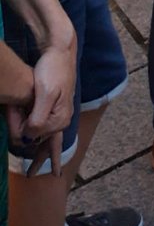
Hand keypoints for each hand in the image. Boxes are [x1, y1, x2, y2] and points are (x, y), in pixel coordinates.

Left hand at [9, 43, 76, 176]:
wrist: (60, 50)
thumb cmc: (53, 69)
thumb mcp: (46, 94)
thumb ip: (38, 118)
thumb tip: (29, 137)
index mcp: (61, 118)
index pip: (39, 140)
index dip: (24, 137)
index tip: (17, 128)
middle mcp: (62, 117)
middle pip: (49, 145)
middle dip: (40, 159)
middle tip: (31, 175)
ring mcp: (60, 111)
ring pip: (49, 138)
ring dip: (40, 151)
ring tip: (35, 167)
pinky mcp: (56, 105)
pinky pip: (50, 128)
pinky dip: (44, 140)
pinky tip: (41, 142)